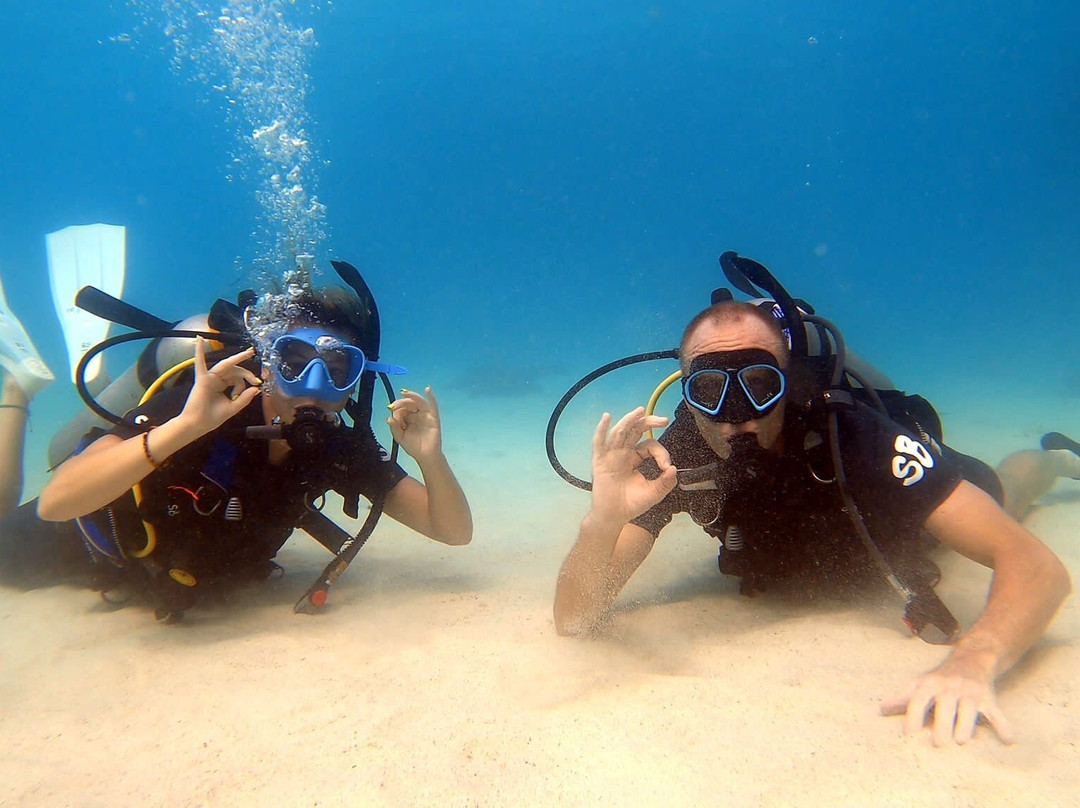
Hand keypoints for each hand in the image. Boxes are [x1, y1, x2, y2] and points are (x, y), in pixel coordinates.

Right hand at [177, 338, 261, 437]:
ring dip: (238, 359)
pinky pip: (200, 363)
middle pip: (234, 370)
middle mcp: (216, 380)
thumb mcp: (234, 407)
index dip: (248, 380)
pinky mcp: (202, 379)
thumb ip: (245, 398)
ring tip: (249, 353)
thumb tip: (257, 388)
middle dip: (247, 373)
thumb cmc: (212, 418)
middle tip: (256, 379)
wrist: (198, 425)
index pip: (237, 378)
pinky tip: (199, 340)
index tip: (257, 385)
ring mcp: (209, 378)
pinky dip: (198, 351)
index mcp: (223, 385)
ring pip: (226, 366)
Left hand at [387, 386, 443, 462]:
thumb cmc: (413, 446)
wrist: (425, 456)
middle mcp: (416, 414)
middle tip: (394, 405)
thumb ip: (394, 428)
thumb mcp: (400, 437)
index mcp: (408, 418)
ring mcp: (425, 415)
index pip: (401, 409)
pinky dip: (431, 397)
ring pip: (419, 402)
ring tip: (404, 393)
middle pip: (409, 403)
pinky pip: (433, 405)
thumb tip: (389, 418)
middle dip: (401, 402)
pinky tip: (427, 390)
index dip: (396, 408)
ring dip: (412, 396)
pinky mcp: (433, 417)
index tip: (390, 409)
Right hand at [590, 407, 677, 524]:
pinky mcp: (600, 462)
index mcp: (635, 458)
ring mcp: (611, 456)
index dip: (661, 452)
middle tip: (663, 420)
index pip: (649, 445)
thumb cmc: (632, 504)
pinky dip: (601, 430)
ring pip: (620, 433)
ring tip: (639, 410)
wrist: (614, 517)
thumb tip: (673, 469)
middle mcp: (623, 453)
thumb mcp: (654, 492)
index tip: (666, 466)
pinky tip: (607, 418)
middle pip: (634, 431)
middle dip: (648, 422)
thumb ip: (665, 482)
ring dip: (629, 420)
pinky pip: (599, 443)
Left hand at [880, 657, 1013, 745]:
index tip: (908, 735)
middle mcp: (949, 688)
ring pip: (969, 710)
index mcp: (930, 685)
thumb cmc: (939, 679)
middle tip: (938, 744)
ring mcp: (969, 693)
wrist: (971, 659)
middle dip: (942, 725)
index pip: (918, 700)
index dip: (912, 716)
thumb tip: (881, 710)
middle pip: (944, 707)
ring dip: (967, 725)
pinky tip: (1007, 740)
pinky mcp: (988, 698)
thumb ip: (903, 697)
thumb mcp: (919, 684)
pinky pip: (996, 712)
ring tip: (962, 742)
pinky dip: (1003, 725)